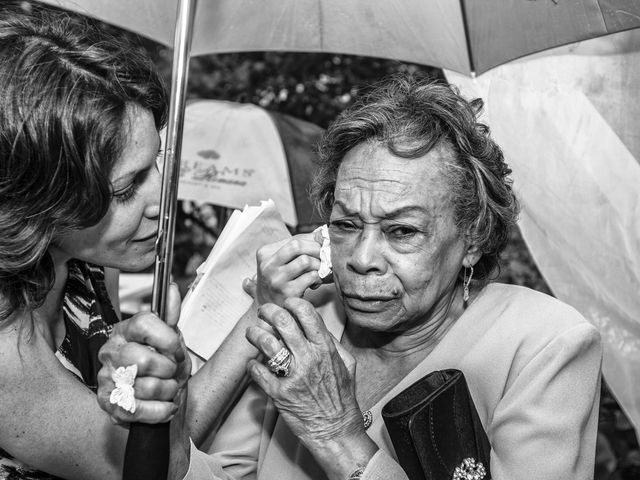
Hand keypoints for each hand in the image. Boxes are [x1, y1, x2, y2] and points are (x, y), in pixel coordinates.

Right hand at [96, 283, 190, 423]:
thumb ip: (170, 315)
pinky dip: (160, 411)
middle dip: (169, 370)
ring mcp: (107, 378)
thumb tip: (170, 287)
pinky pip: (138, 410)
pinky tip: (164, 405)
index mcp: (126, 330)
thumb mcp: (170, 338)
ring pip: (146, 387)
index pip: (143, 323)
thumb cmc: (163, 366)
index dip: (167, 339)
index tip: (178, 350)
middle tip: (173, 372)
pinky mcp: (108, 404)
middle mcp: (111, 352)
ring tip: (168, 389)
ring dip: (168, 391)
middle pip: (144, 360)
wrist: (160, 399)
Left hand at [245, 298, 362, 448]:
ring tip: (252, 333)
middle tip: (263, 312)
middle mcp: (309, 358)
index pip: (306, 313)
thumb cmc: (342, 398)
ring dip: (254, 333)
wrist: (335, 431)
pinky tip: (253, 364)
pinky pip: (257, 371)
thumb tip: (317, 326)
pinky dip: (251, 365)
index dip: (292, 303)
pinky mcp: (279, 393)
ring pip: (266, 342)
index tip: (286, 304)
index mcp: (325, 348)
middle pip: (282, 321)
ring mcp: (293, 376)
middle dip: (268, 311)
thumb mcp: (347, 365)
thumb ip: (333, 343)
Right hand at [246, 229, 330, 306]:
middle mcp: (267, 266)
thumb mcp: (281, 261)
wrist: (270, 308)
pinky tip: (315, 282)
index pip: (294, 240)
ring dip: (318, 265)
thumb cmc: (280, 279)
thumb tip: (323, 233)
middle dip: (316, 249)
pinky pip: (310, 277)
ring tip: (318, 270)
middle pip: (297, 246)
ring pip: (305, 261)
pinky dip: (317, 278)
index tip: (322, 246)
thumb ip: (299, 246)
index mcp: (265, 253)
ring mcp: (276, 280)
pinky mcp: (287, 293)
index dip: (313, 242)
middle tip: (325, 256)